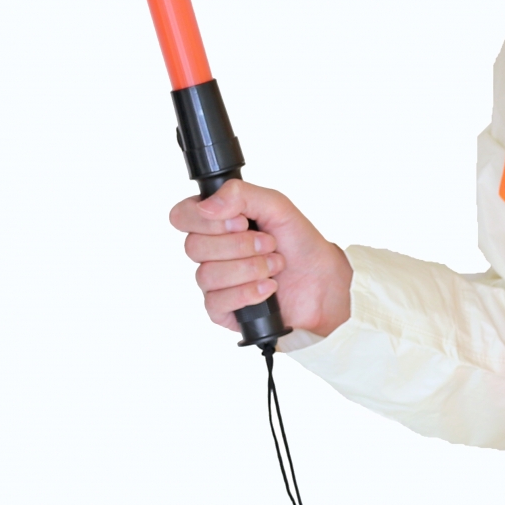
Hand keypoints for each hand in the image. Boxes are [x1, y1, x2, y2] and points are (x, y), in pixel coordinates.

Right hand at [168, 179, 352, 337]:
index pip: (182, 216)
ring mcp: (214, 282)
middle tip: (269, 243)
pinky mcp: (222, 310)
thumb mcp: (277, 206)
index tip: (239, 222)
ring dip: (249, 268)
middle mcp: (210, 252)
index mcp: (216, 222)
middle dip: (240, 245)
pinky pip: (216, 302)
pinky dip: (248, 292)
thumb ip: (241, 194)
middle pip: (193, 246)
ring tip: (275, 265)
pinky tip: (268, 288)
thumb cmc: (299, 243)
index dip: (206, 220)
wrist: (323, 281)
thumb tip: (206, 206)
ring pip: (206, 275)